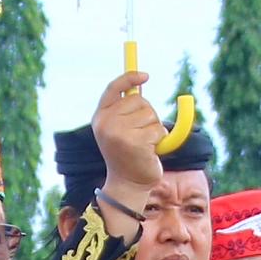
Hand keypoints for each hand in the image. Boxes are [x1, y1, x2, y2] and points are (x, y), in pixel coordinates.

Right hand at [91, 68, 164, 206]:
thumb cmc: (129, 154)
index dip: (129, 78)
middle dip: (148, 115)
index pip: (114, 88)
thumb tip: (141, 82)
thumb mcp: (120, 129)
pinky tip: (149, 152)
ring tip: (144, 145)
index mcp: (101, 116)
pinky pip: (158, 130)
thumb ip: (126, 109)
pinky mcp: (135, 143)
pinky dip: (159, 140)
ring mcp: (119, 133)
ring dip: (154, 129)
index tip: (146, 76)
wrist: (128, 184)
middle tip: (141, 134)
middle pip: (140, 101)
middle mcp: (106, 123)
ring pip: (151, 115)